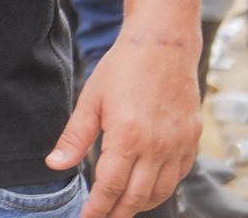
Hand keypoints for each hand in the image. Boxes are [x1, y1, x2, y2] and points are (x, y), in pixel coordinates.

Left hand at [47, 28, 199, 217]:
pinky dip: (162, 187)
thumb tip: (55, 165)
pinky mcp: (192, 140)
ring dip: (140, 204)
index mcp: (127, 138)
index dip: (98, 209)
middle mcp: (157, 148)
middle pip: (137, 197)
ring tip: (122, 208)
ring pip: (161, 191)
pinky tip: (147, 187)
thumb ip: (74, 137)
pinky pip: (178, 176)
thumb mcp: (90, 100)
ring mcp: (178, 146)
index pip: (111, 188)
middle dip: (118, 213)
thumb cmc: (122, 69)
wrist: (162, 46)